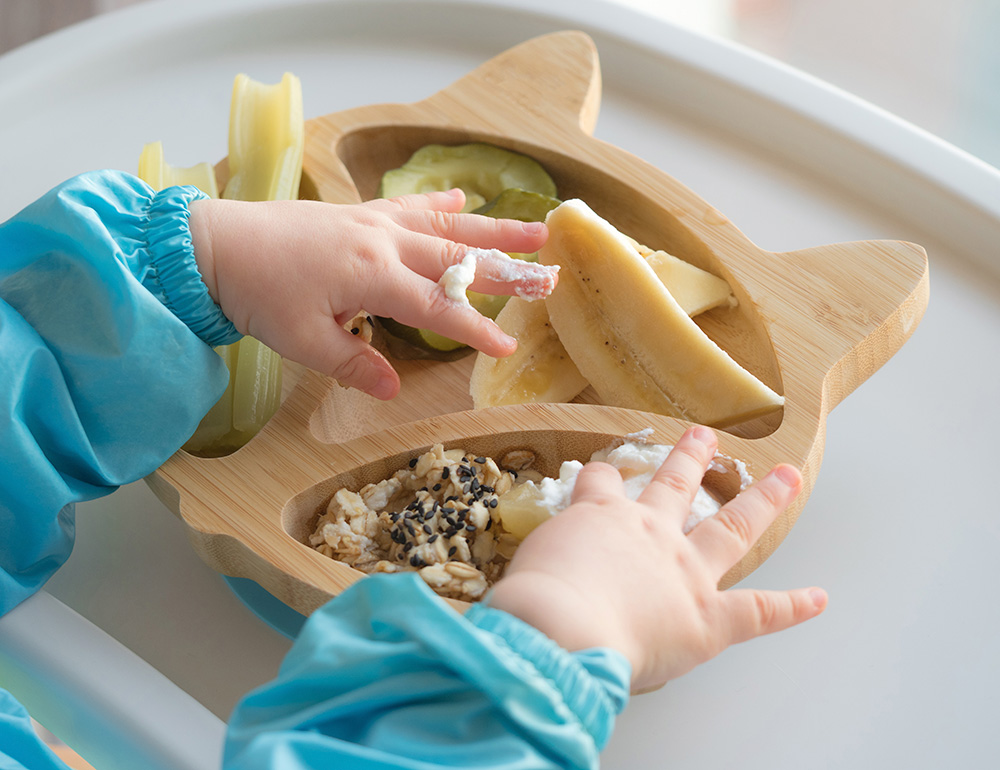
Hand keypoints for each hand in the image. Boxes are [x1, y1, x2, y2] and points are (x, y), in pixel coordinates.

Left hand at [188, 189, 550, 398]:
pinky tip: (461, 197)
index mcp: (373, 276)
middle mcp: (383, 242)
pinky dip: (439, 204)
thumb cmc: (257, 295)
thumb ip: (354, 364)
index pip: (439, 308)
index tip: (507, 348)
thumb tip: (393, 391)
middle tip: (549, 276)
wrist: (213, 246)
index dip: (475, 330)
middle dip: (507, 270)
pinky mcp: (358, 212)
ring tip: (535, 227)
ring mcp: (372, 222)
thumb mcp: (304, 341)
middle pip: (459, 259)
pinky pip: (409, 206)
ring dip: (492, 228)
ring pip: (446, 226)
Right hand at [487, 425, 826, 691]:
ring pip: (732, 526)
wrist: (561, 628)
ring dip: (762, 500)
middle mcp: (650, 534)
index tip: (600, 472)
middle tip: (704, 435)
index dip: (600, 477)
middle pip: (675, 485)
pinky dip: (792, 607)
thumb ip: (537, 573)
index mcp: (601, 519)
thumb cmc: (533, 602)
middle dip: (691, 458)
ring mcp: (686, 572)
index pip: (601, 486)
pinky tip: (818, 598)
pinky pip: (759, 611)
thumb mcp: (524, 570)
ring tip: (784, 477)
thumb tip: (525, 598)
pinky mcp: (710, 618)